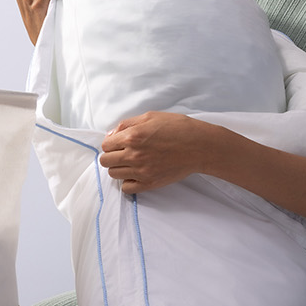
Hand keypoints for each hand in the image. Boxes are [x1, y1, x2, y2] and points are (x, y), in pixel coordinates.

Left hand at [99, 112, 217, 193]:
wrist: (200, 146)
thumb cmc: (178, 128)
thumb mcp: (151, 117)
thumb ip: (127, 124)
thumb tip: (111, 135)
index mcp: (132, 136)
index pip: (105, 145)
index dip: (111, 143)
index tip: (119, 143)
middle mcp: (133, 155)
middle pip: (106, 161)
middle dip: (112, 156)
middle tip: (123, 153)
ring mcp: (141, 171)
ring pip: (113, 175)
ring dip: (119, 168)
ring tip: (131, 163)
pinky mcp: (149, 183)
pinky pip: (127, 188)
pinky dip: (128, 182)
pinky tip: (136, 174)